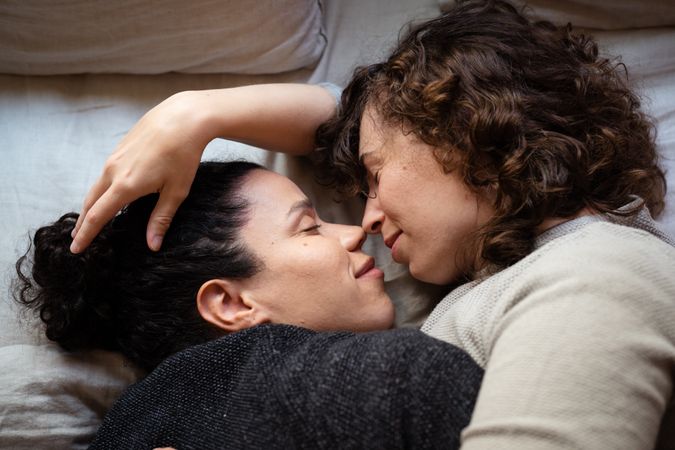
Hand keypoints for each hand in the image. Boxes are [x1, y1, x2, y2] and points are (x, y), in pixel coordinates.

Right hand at [69, 83, 336, 252]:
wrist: (184, 118)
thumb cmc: (184, 155)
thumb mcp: (176, 191)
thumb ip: (161, 219)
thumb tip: (152, 245)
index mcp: (126, 186)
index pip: (98, 216)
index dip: (86, 234)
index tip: (76, 249)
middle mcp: (114, 171)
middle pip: (91, 202)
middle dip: (83, 223)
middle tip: (77, 239)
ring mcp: (115, 157)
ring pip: (96, 186)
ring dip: (90, 205)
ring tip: (87, 220)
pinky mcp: (120, 148)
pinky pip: (104, 173)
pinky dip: (100, 189)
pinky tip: (106, 194)